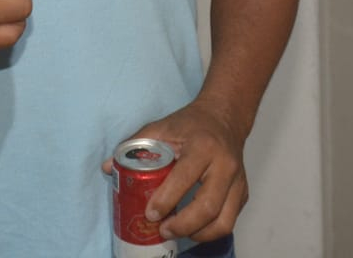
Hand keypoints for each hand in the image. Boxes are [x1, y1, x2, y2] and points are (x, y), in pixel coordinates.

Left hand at [103, 100, 248, 242]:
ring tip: (176, 232)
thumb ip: (135, 145)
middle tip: (162, 230)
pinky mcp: (243, 193)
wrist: (225, 118)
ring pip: (223, 221)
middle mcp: (225, 165)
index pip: (185, 177)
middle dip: (182, 225)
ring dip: (197, 234)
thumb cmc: (191, 124)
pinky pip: (229, 221)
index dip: (166, 199)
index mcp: (203, 146)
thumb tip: (109, 167)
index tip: (150, 214)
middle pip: (208, 206)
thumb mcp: (162, 127)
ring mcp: (238, 181)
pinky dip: (209, 231)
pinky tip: (191, 228)